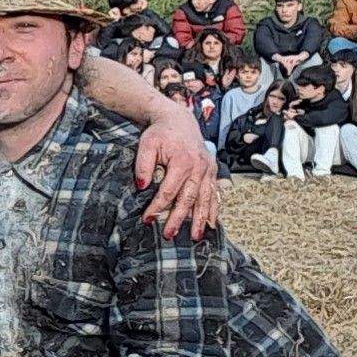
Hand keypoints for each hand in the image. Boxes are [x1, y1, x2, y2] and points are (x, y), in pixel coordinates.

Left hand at [134, 108, 221, 237]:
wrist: (179, 120)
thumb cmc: (160, 133)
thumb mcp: (146, 144)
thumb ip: (142, 165)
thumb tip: (141, 186)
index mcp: (183, 162)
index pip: (168, 191)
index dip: (157, 207)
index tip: (147, 220)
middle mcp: (199, 167)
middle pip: (188, 199)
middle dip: (178, 219)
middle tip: (169, 235)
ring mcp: (208, 170)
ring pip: (205, 199)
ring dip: (199, 219)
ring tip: (194, 236)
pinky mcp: (212, 171)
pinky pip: (214, 193)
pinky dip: (213, 209)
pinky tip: (210, 223)